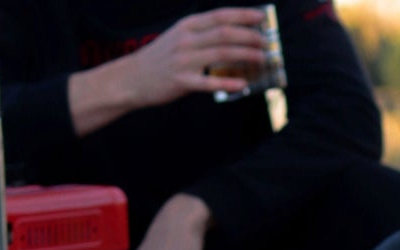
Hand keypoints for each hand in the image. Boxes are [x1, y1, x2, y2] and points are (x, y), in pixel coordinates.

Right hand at [120, 8, 268, 105]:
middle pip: (224, 33)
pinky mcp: (182, 81)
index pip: (220, 16)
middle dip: (249, 36)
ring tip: (262, 59)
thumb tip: (231, 37)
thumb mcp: (180, 37)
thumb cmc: (161, 59)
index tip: (262, 17)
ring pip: (221, 54)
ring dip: (245, 55)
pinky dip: (227, 83)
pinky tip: (242, 84)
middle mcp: (187, 39)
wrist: (132, 77)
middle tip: (267, 42)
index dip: (242, 15)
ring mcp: (184, 60)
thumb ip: (202, 35)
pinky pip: (209, 82)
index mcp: (187, 25)